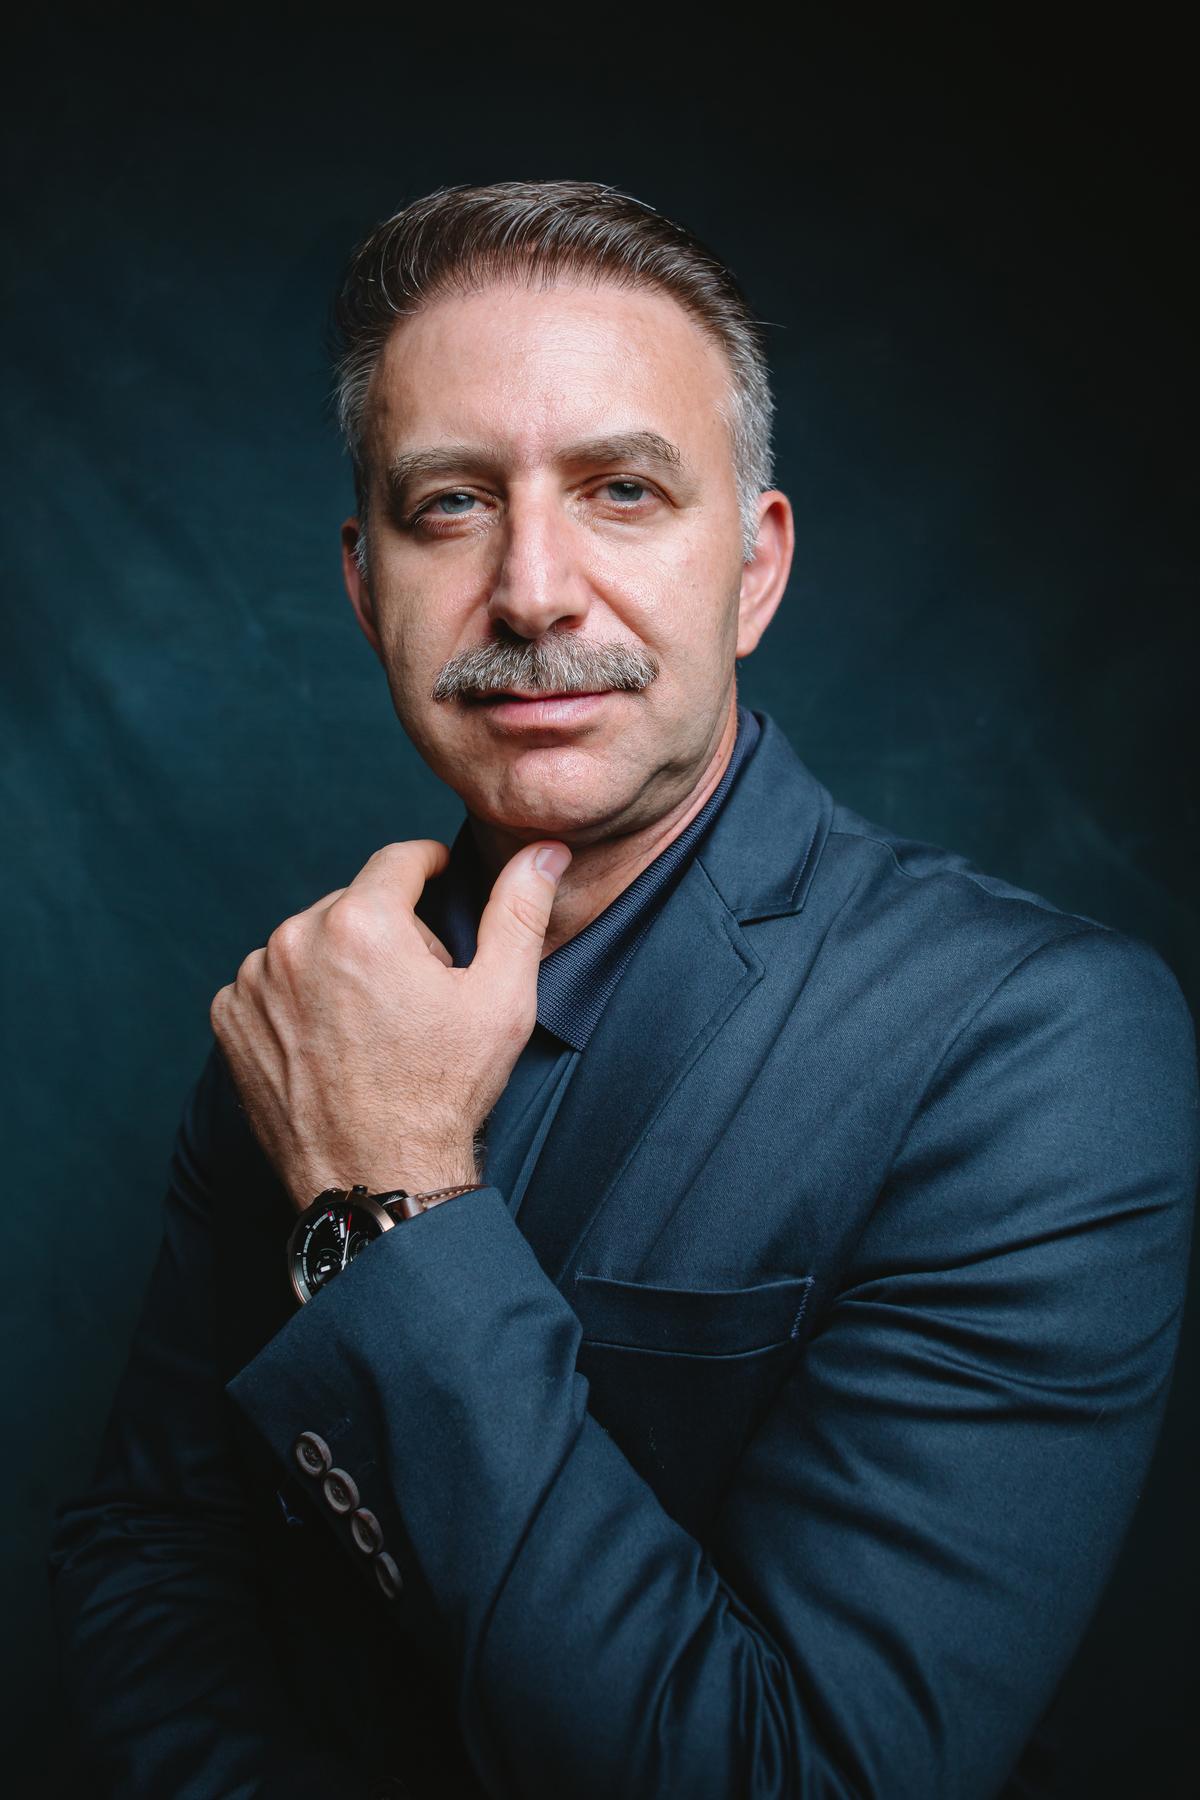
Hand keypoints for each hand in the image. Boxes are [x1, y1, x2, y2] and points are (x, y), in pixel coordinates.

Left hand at [209, 837, 571, 1210]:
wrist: (376, 1180)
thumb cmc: (443, 1092)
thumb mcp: (502, 999)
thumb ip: (520, 911)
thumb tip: (543, 851)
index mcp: (363, 923)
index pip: (398, 861)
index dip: (428, 867)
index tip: (439, 879)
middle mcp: (295, 941)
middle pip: (354, 905)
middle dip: (388, 931)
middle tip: (418, 990)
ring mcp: (254, 983)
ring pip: (309, 942)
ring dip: (338, 963)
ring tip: (373, 1023)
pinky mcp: (230, 1020)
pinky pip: (268, 983)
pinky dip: (297, 999)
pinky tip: (331, 1040)